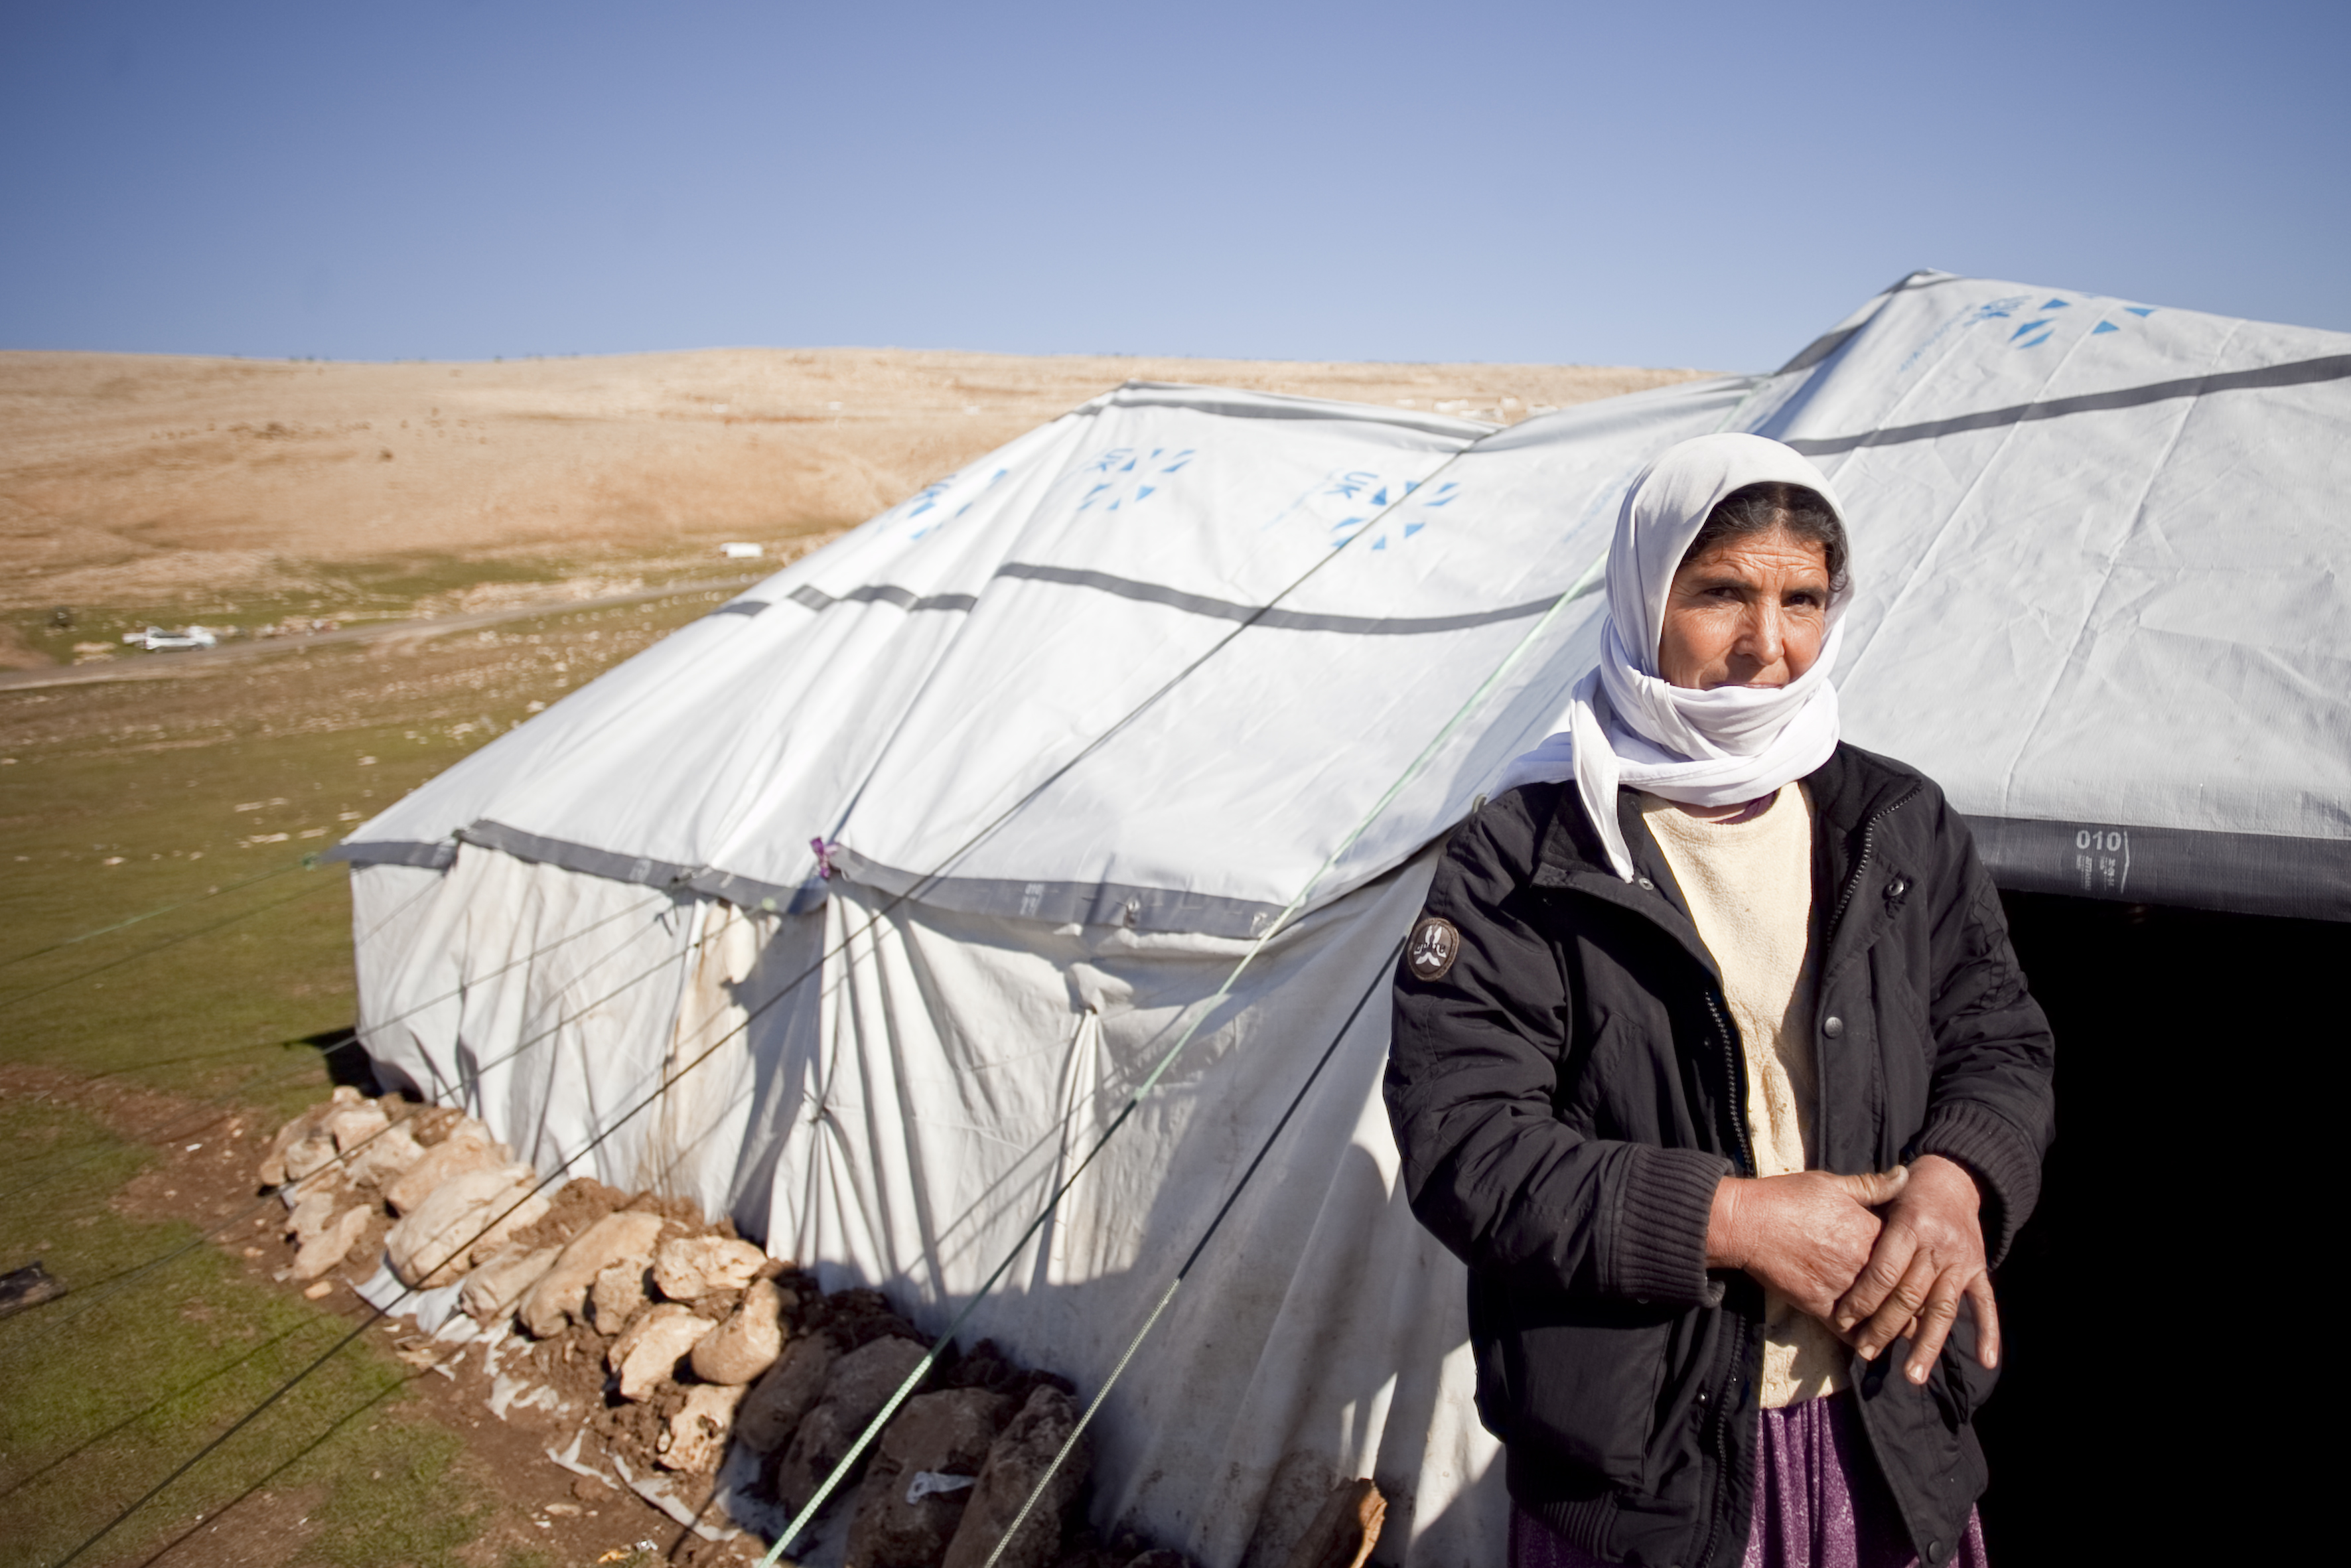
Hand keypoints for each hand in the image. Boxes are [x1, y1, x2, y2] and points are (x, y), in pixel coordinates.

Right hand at [1706, 1167, 1907, 1322]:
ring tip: (1905, 1329)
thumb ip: (1872, 1186)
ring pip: (1883, 1316)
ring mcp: (1843, 1288)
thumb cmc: (1787, 1198)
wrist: (1746, 1223)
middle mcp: (1863, 1264)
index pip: (1913, 1254)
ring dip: (1895, 1325)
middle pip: (1905, 1291)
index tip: (1927, 1269)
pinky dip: (1863, 1339)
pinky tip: (1871, 1344)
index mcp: (1871, 1232)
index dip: (1922, 1263)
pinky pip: (1850, 1331)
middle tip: (1925, 1307)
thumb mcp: (1832, 1184)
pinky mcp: (1820, 1307)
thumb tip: (1905, 1175)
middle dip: (1918, 1301)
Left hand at [1832, 1154, 1997, 1383]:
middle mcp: (1937, 1246)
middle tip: (1867, 1353)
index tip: (1843, 1323)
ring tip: (1913, 1375)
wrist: (1955, 1178)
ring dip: (1928, 1343)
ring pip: (1943, 1307)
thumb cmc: (1908, 1192)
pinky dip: (1988, 1332)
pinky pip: (1985, 1303)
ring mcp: (1960, 1260)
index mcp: (1909, 1226)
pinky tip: (1985, 1361)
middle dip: (1886, 1327)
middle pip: (1909, 1295)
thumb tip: (1827, 1237)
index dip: (1863, 1299)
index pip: (1883, 1271)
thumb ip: (1858, 1216)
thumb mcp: (1882, 1195)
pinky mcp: (1978, 1269)